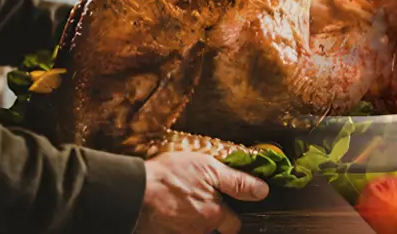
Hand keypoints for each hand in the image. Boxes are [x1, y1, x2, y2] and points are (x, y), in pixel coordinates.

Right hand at [135, 152, 269, 233]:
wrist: (134, 190)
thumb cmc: (169, 176)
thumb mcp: (208, 168)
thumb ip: (237, 182)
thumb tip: (263, 190)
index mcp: (214, 214)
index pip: (234, 225)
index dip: (231, 216)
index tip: (225, 207)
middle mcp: (200, 230)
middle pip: (212, 231)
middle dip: (210, 222)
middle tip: (199, 205)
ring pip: (193, 231)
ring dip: (190, 222)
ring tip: (180, 206)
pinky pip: (175, 231)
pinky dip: (174, 225)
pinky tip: (168, 213)